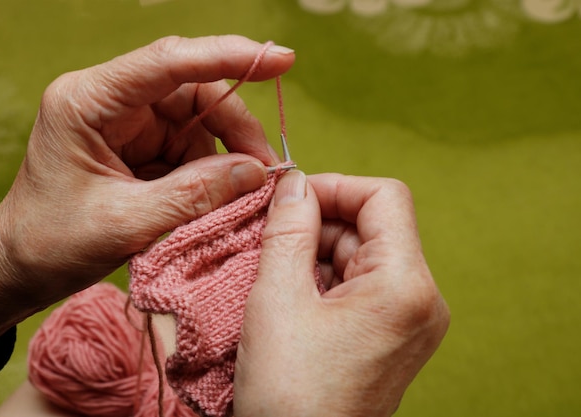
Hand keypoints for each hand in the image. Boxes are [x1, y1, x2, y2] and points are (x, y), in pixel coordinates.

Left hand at [0, 35, 294, 348]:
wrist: (19, 269)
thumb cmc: (51, 243)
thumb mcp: (126, 223)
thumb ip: (195, 194)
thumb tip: (255, 172)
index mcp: (89, 102)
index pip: (168, 63)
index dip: (228, 56)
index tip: (280, 60)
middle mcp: (110, 103)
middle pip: (193, 92)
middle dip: (235, 127)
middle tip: (265, 171)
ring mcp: (127, 125)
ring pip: (198, 121)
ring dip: (227, 154)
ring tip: (244, 193)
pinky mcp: (139, 148)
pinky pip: (191, 149)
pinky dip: (213, 172)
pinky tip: (222, 197)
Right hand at [234, 172, 449, 416]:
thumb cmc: (290, 396)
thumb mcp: (277, 299)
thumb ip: (289, 229)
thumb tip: (294, 183)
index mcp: (405, 286)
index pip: (383, 197)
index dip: (334, 186)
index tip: (289, 197)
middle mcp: (421, 301)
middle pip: (371, 226)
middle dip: (318, 223)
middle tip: (268, 238)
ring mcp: (410, 321)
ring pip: (362, 254)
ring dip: (316, 252)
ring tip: (274, 276)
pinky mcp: (393, 335)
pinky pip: (361, 285)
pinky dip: (324, 278)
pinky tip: (291, 297)